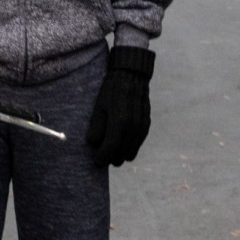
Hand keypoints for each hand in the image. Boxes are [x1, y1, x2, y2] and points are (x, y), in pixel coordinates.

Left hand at [86, 46, 154, 167]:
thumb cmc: (111, 91)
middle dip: (111, 158)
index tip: (96, 162)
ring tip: (110, 152)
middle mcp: (133, 127)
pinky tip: (120, 145)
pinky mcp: (146, 126)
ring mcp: (142, 127)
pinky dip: (129, 148)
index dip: (103, 157)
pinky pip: (137, 144)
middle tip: (101, 158)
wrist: (131, 77)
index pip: (111, 147)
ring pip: (131, 152)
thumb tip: (93, 144)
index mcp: (120, 121)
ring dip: (120, 155)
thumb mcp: (99, 106)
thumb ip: (96, 127)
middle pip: (122, 153)